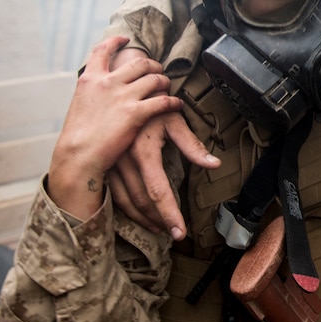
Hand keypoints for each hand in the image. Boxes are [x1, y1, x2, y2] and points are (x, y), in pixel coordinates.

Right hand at [48, 37, 181, 219]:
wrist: (78, 155)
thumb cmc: (78, 136)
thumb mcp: (80, 105)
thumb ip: (92, 93)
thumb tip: (98, 89)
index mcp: (90, 79)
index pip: (102, 51)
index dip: (117, 42)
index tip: (126, 39)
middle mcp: (107, 82)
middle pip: (139, 63)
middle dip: (153, 65)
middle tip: (158, 71)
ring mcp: (122, 96)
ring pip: (155, 79)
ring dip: (165, 81)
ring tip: (167, 86)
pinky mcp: (136, 113)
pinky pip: (163, 101)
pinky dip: (173, 102)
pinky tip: (176, 105)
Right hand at [106, 48, 219, 239]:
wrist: (121, 87)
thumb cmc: (152, 102)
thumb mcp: (174, 119)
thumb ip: (193, 145)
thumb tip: (215, 165)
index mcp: (142, 151)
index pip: (158, 191)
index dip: (169, 213)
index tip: (180, 232)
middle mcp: (124, 160)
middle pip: (141, 201)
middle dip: (158, 220)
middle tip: (175, 234)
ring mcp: (112, 163)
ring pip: (126, 201)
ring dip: (143, 218)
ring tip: (160, 229)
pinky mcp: (106, 164)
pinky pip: (116, 193)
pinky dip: (129, 208)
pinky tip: (140, 215)